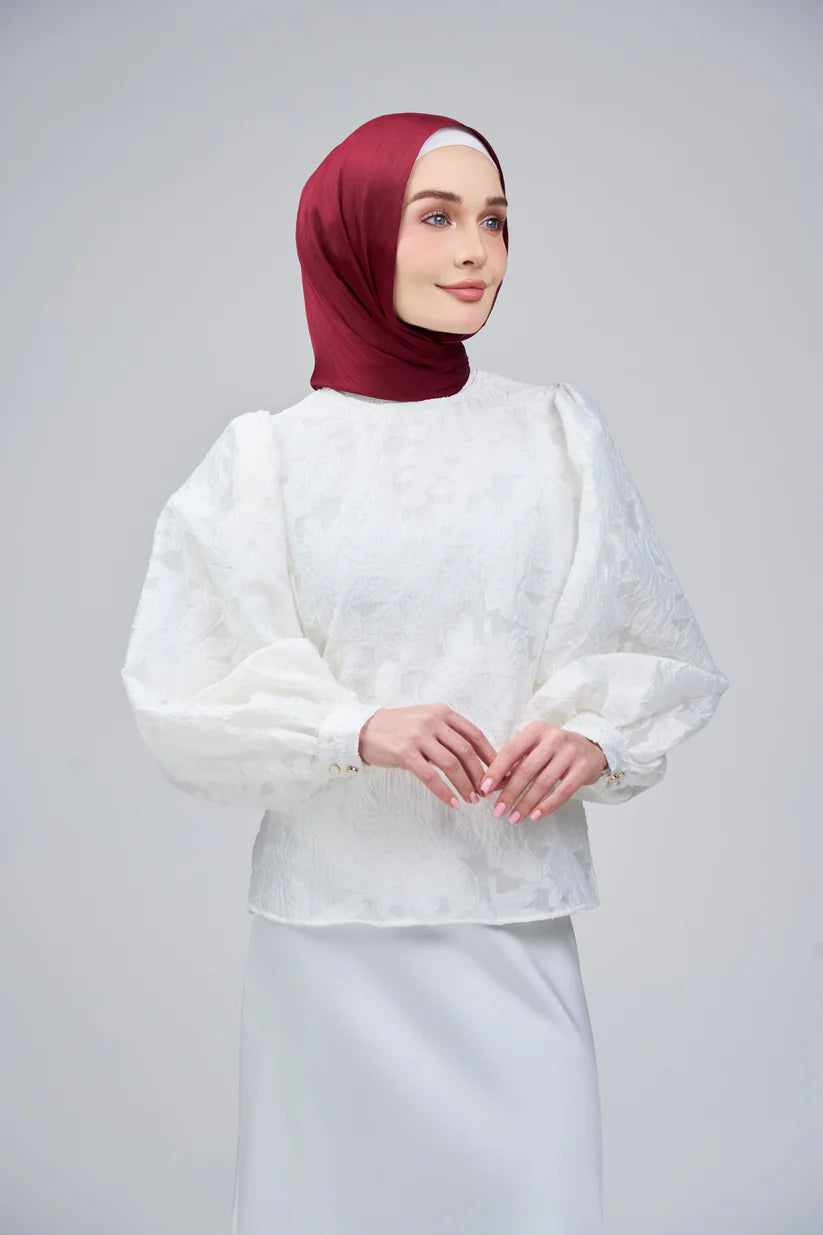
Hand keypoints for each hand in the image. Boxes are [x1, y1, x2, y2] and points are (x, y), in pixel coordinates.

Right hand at [358, 704, 497, 809]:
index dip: (490, 756)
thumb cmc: (399, 728)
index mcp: (442, 712)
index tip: (499, 773)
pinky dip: (444, 791)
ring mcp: (419, 736)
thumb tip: (476, 761)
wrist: (364, 729)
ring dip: (465, 785)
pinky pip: (430, 776)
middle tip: (485, 793)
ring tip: (471, 800)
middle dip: (480, 775)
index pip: (474, 735)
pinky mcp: (405, 753)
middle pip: (466, 751)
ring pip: (451, 765)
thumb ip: (448, 735)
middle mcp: (433, 721)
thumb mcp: (426, 721)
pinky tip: (451, 802)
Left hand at [479, 721, 607, 822]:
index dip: (496, 771)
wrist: (590, 748)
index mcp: (535, 730)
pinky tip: (535, 816)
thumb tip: (491, 786)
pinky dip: (547, 806)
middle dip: (510, 793)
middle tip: (497, 811)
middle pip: (526, 769)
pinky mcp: (583, 768)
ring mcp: (570, 752)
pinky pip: (563, 791)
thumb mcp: (533, 750)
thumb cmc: (553, 751)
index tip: (484, 790)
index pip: (511, 751)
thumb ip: (514, 765)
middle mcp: (553, 738)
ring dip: (526, 804)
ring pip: (543, 783)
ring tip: (514, 818)